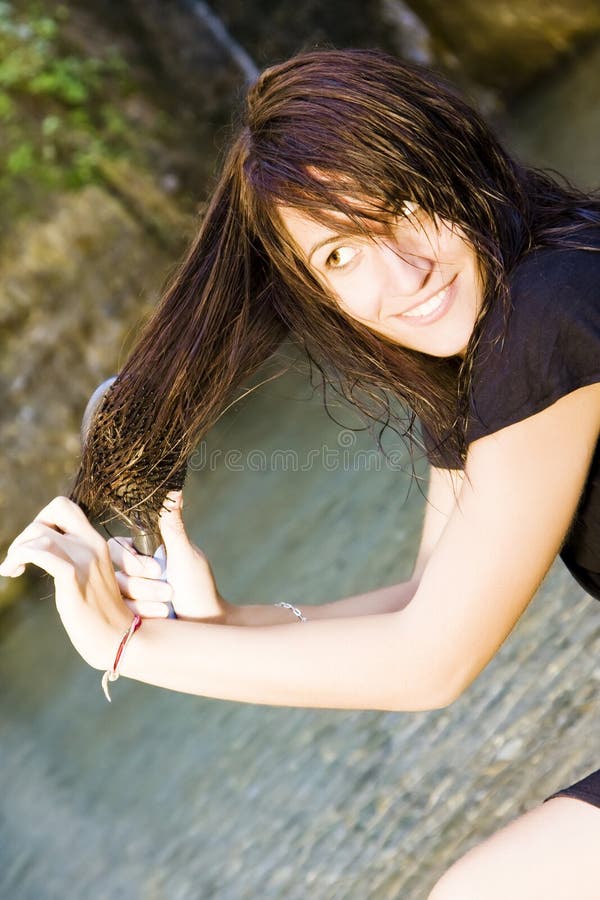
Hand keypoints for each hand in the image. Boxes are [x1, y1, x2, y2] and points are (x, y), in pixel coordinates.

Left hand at [0, 496, 132, 669]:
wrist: (119, 638)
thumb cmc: (100, 613)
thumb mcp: (89, 576)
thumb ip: (74, 558)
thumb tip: (45, 549)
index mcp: (97, 542)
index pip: (65, 507)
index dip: (43, 520)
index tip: (34, 544)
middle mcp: (92, 544)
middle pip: (54, 510)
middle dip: (29, 530)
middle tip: (20, 557)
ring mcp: (84, 560)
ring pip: (40, 532)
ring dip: (18, 548)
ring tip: (11, 568)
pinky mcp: (73, 578)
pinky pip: (39, 553)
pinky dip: (18, 558)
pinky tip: (12, 572)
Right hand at [108, 491, 229, 622]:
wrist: (205, 625)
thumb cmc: (199, 588)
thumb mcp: (185, 554)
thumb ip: (172, 524)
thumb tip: (174, 486)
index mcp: (142, 552)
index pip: (117, 546)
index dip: (132, 559)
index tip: (158, 569)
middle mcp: (131, 571)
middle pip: (112, 570)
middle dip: (140, 583)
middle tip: (168, 589)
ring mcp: (126, 594)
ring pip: (116, 592)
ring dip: (146, 598)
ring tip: (168, 604)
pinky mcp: (125, 616)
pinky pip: (118, 612)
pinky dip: (143, 613)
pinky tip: (162, 616)